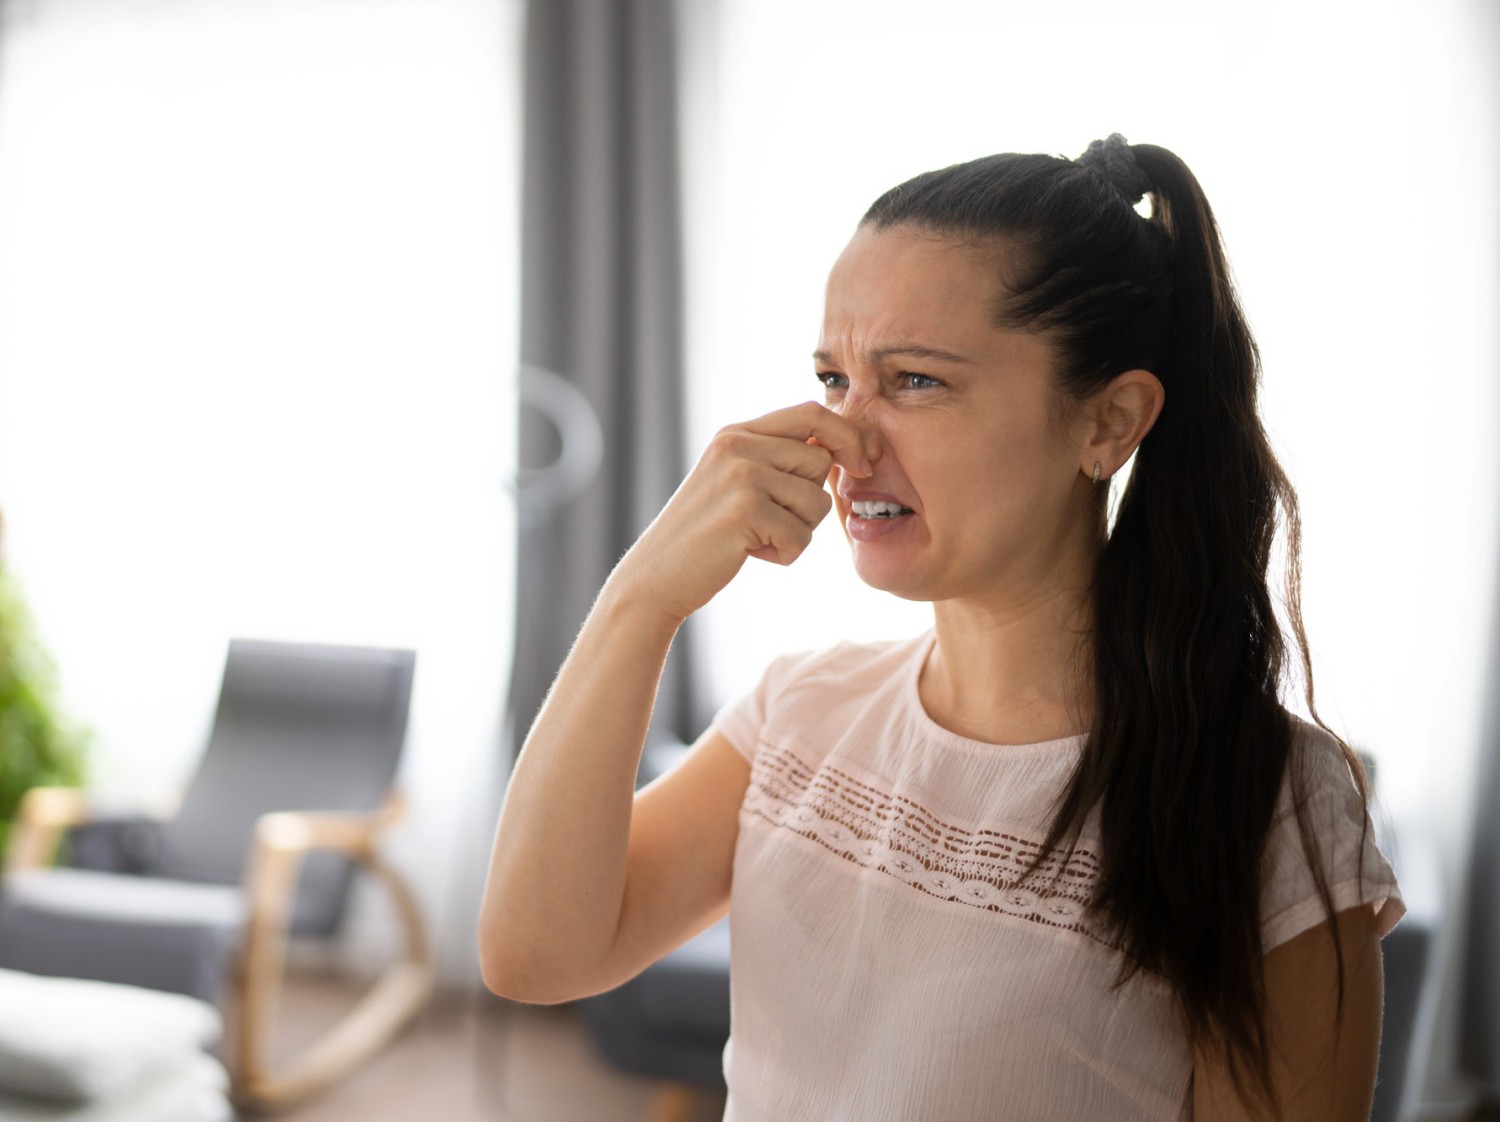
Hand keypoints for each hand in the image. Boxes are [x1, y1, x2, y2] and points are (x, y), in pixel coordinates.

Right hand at [614, 401, 870, 622]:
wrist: (656, 576)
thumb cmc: (707, 535)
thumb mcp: (736, 481)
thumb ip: (777, 459)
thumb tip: (842, 447)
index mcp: (737, 432)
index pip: (812, 412)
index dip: (848, 435)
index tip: (863, 464)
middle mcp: (738, 445)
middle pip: (820, 462)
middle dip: (810, 501)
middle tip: (772, 521)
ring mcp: (740, 475)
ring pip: (817, 502)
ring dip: (798, 531)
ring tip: (758, 538)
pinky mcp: (745, 510)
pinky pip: (802, 536)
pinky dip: (786, 554)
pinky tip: (751, 553)